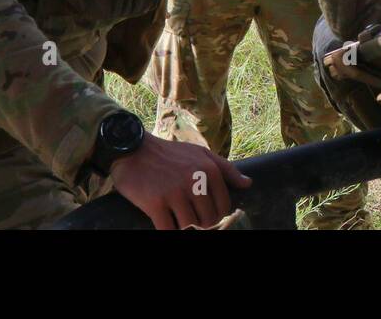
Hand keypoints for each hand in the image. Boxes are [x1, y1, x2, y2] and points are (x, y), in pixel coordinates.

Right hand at [110, 134, 251, 229]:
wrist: (132, 149)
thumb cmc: (168, 153)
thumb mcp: (200, 153)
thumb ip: (226, 169)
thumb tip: (248, 184)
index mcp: (209, 170)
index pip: (223, 206)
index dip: (217, 216)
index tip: (207, 217)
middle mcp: (195, 181)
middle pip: (208, 220)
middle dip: (202, 225)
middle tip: (193, 221)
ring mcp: (174, 193)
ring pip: (190, 227)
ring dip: (186, 229)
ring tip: (180, 222)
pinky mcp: (155, 203)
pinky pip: (168, 230)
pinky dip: (169, 231)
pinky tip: (167, 225)